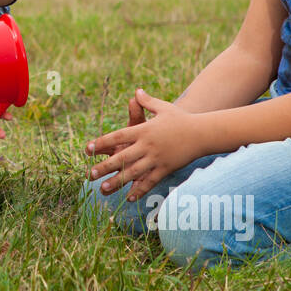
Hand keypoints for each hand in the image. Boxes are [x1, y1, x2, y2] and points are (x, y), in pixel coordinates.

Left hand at [84, 89, 203, 200]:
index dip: (101, 143)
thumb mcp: (163, 108)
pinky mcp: (166, 169)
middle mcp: (147, 145)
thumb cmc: (182, 119)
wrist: (203, 132)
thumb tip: (136, 92)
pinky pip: (150, 181)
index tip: (88, 149)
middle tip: (89, 175)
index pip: (117, 136)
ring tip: (103, 189)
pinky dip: (140, 190)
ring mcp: (156, 158)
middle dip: (104, 167)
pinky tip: (129, 198)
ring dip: (117, 181)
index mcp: (143, 130)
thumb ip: (147, 102)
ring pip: (133, 172)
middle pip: (121, 157)